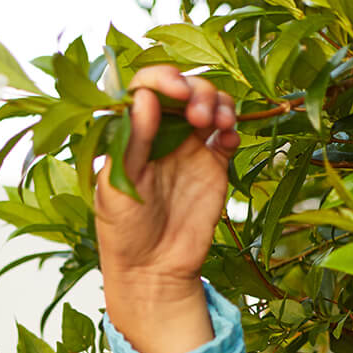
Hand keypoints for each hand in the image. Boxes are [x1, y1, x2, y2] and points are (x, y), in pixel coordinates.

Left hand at [95, 65, 239, 294]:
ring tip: (217, 124)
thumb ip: (132, 141)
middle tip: (198, 116)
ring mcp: (188, 148)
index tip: (176, 91)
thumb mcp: (119, 186)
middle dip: (196, 90)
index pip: (146, 88)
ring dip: (218, 103)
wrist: (153, 272)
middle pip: (184, 89)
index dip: (163, 79)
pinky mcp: (213, 165)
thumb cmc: (124, 233)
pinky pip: (227, 135)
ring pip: (209, 105)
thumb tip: (145, 96)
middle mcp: (161, 135)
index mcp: (132, 134)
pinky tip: (227, 142)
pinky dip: (232, 129)